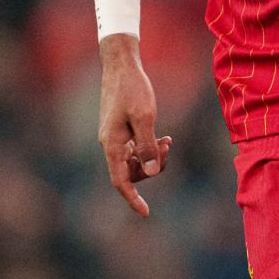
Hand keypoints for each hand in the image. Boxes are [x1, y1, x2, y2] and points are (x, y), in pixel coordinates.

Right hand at [98, 38, 172, 216]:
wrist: (120, 65)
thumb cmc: (132, 88)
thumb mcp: (145, 116)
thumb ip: (148, 145)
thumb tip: (152, 172)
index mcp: (112, 144)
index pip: (120, 180)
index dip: (132, 198)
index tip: (145, 213)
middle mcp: (110, 144)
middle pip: (130, 174)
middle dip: (152, 169)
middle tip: (167, 147)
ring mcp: (115, 138)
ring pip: (134, 162)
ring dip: (153, 157)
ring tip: (167, 140)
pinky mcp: (120, 130)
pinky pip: (135, 150)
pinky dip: (149, 148)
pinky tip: (164, 137)